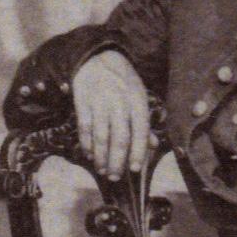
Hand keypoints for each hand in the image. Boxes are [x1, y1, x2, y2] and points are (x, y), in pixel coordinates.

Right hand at [73, 51, 149, 178]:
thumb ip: (145, 121)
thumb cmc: (123, 82)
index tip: (135, 169)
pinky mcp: (83, 102)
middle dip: (117, 161)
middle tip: (115, 177)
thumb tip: (153, 145)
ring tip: (101, 170)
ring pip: (101, 136)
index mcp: (138, 101)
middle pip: (120, 138)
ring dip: (101, 157)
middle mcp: (120, 103)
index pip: (140, 131)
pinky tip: (89, 154)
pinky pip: (85, 128)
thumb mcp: (140, 96)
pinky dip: (86, 143)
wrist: (98, 58)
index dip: (138, 152)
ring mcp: (100, 103)